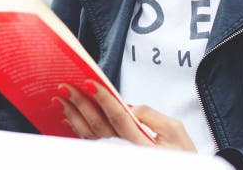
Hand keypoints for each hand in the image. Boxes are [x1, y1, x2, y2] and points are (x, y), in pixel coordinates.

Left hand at [52, 80, 197, 152]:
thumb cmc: (181, 157)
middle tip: (66, 86)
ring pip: (89, 136)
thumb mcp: (176, 132)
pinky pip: (89, 145)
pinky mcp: (110, 159)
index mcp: (141, 144)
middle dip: (80, 103)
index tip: (90, 82)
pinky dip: (77, 131)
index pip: (118, 116)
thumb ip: (152, 115)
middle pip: (98, 125)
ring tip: (61, 99)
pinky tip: (69, 119)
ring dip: (73, 116)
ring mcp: (115, 158)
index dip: (103, 98)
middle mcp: (125, 153)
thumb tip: (128, 106)